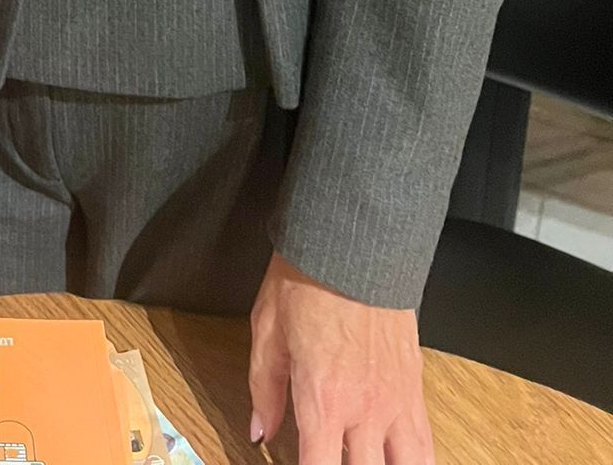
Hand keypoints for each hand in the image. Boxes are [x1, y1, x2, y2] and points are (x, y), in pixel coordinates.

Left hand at [248, 253, 433, 464]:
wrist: (352, 242)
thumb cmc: (305, 279)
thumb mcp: (268, 330)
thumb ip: (264, 388)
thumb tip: (260, 429)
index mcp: (323, 399)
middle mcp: (365, 410)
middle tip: (332, 456)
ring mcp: (396, 401)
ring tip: (366, 461)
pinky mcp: (414, 387)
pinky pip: (425, 444)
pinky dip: (415, 461)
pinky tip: (399, 461)